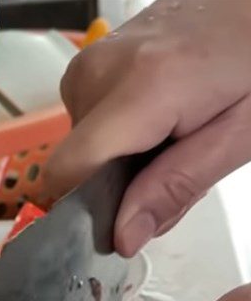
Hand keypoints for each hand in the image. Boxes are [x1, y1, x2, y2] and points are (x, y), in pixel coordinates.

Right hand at [44, 0, 250, 257]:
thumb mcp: (242, 134)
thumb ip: (177, 187)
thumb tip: (123, 238)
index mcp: (142, 88)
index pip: (68, 172)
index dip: (87, 208)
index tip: (123, 220)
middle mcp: (101, 72)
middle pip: (78, 166)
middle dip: (119, 185)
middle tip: (176, 164)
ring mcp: (90, 63)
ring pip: (81, 150)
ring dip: (120, 161)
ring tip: (172, 134)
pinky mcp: (89, 62)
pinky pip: (87, 124)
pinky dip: (118, 135)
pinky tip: (158, 117)